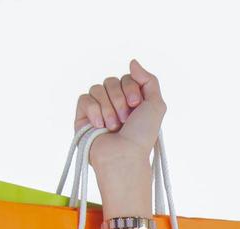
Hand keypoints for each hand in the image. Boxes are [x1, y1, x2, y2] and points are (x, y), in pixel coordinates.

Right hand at [72, 59, 165, 177]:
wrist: (124, 156)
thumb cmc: (141, 136)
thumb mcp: (156, 106)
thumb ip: (149, 80)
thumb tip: (132, 62)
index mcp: (132, 101)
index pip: (127, 78)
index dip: (131, 89)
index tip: (136, 105)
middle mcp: (115, 103)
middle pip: (111, 81)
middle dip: (120, 99)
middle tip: (125, 119)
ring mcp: (98, 109)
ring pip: (97, 88)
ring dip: (108, 108)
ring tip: (113, 126)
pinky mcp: (83, 116)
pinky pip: (84, 98)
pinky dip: (94, 110)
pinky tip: (99, 125)